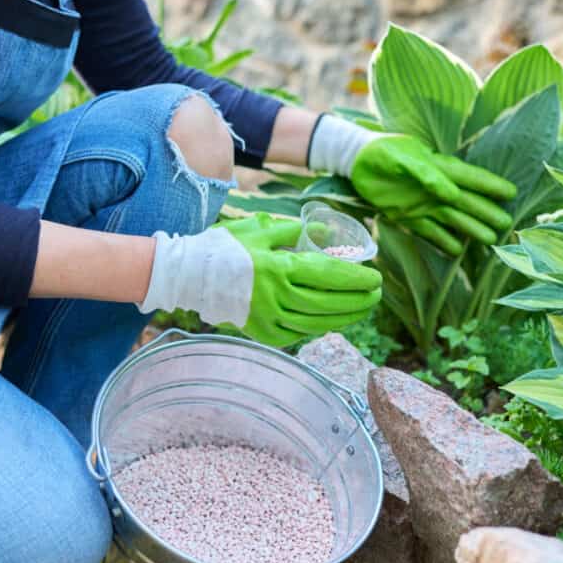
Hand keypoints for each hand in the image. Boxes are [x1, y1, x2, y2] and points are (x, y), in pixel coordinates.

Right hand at [139, 213, 381, 346]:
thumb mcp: (261, 229)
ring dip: (345, 317)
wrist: (187, 276)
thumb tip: (325, 232)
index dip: (357, 279)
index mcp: (280, 269)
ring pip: (319, 323)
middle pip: (331, 303)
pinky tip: (332, 320)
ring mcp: (270, 320)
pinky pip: (300, 333)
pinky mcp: (263, 334)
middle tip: (376, 295)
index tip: (376, 278)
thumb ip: (295, 231)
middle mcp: (278, 298)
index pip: (330, 276)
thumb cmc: (224, 248)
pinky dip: (320, 327)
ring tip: (362, 309)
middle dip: (359, 301)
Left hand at [307, 115, 515, 255]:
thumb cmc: (381, 152)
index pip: (471, 178)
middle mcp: (436, 188)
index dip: (490, 185)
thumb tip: (451, 193)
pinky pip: (430, 231)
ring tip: (489, 240)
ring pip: (452, 219)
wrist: (356, 162)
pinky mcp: (408, 216)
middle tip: (505, 225)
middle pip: (466, 202)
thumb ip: (426, 174)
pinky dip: (443, 241)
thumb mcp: (402, 159)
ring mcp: (423, 204)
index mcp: (439, 168)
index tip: (511, 193)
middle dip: (486, 212)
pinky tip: (457, 251)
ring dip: (470, 229)